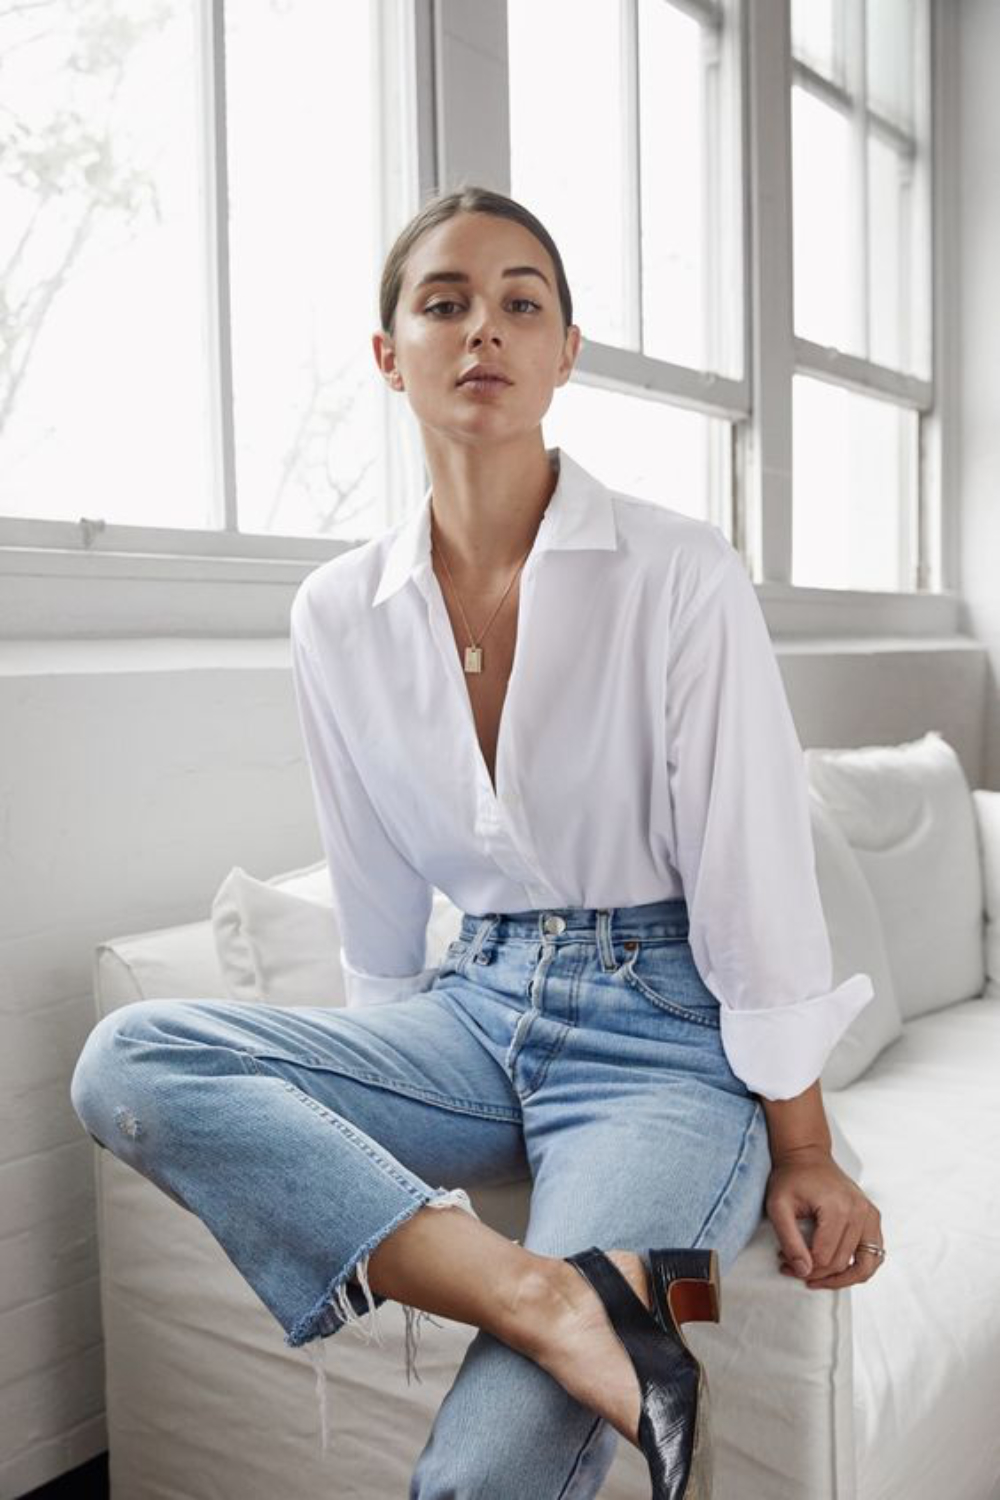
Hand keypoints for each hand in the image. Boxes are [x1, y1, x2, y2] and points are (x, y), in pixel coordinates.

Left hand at [765, 1143, 884, 1288]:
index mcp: (838, 1208)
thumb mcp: (778, 1206)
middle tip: (794, 1269)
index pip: (824, 1258)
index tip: (785, 1264)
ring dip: (842, 1278)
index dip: (803, 1268)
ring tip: (820, 1279)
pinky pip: (875, 1253)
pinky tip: (840, 1269)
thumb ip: (789, 1240)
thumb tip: (803, 1271)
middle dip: (816, 1273)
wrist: (807, 1155)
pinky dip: (861, 1267)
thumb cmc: (792, 1177)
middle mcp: (859, 1212)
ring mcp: (870, 1214)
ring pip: (866, 1265)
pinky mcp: (872, 1217)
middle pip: (842, 1263)